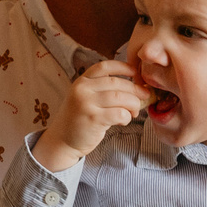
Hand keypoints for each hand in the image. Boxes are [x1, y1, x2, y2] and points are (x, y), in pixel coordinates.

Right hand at [36, 60, 150, 171]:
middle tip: (144, 97)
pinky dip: (127, 117)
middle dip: (135, 90)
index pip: (105, 67)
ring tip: (133, 112)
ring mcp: (86, 104)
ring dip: (133, 104)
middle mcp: (82, 89)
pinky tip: (123, 121)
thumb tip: (137, 86)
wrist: (62, 140)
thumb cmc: (81, 119)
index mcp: (82, 81)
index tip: (135, 72)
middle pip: (117, 83)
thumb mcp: (86, 98)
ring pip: (121, 97)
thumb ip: (104, 89)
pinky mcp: (93, 119)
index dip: (123, 67)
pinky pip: (120, 113)